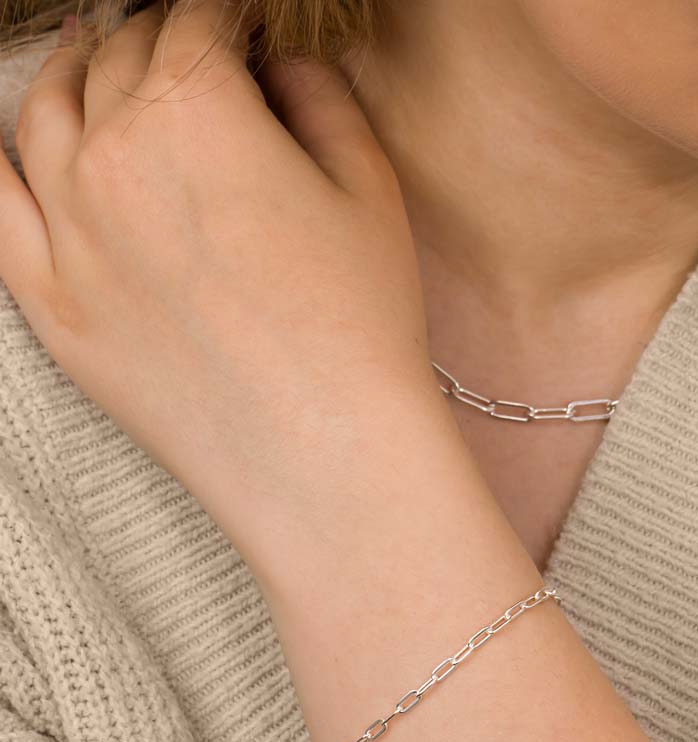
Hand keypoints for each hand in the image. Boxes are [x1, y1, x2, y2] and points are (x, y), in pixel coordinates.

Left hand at [0, 1, 437, 572]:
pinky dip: (3, 161)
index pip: (194, 22)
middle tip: (186, 48)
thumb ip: (321, 100)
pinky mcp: (50, 306)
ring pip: (44, 115)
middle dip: (154, 37)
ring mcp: (66, 232)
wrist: (324, 450)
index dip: (224, 14)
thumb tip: (282, 67)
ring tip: (96, 65)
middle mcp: (110, 154)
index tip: (243, 26)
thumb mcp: (369, 190)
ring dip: (75, 75)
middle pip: (116, 59)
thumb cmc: (360, 325)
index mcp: (195, 109)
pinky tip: (22, 146)